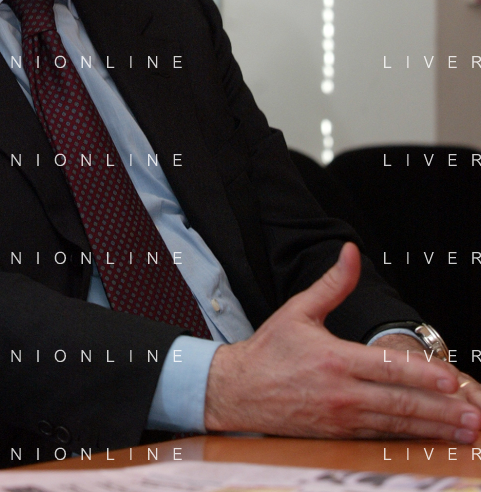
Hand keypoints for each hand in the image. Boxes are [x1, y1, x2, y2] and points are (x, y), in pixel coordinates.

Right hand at [203, 242, 480, 440]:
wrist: (237, 392)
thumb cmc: (269, 351)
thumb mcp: (299, 310)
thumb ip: (332, 284)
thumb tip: (351, 253)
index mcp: (334, 359)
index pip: (388, 368)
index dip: (423, 374)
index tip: (451, 378)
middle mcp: (341, 393)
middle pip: (401, 404)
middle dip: (441, 410)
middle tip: (473, 416)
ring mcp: (341, 420)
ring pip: (396, 426)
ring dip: (433, 429)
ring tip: (463, 432)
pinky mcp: (337, 437)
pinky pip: (379, 439)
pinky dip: (407, 441)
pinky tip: (428, 441)